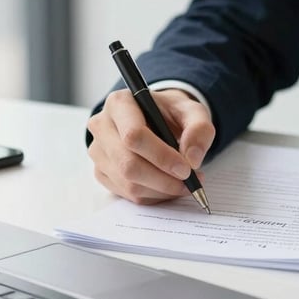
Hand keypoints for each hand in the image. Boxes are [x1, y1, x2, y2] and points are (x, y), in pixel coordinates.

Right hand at [87, 88, 214, 203]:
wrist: (158, 119)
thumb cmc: (172, 113)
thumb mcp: (193, 111)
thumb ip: (200, 129)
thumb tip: (192, 159)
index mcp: (120, 103)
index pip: (133, 135)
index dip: (161, 156)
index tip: (186, 169)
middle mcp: (102, 125)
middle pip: (128, 164)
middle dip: (163, 179)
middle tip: (189, 182)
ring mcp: (98, 151)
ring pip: (128, 183)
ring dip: (161, 190)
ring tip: (183, 183)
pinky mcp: (101, 171)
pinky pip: (127, 193)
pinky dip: (153, 195)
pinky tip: (168, 186)